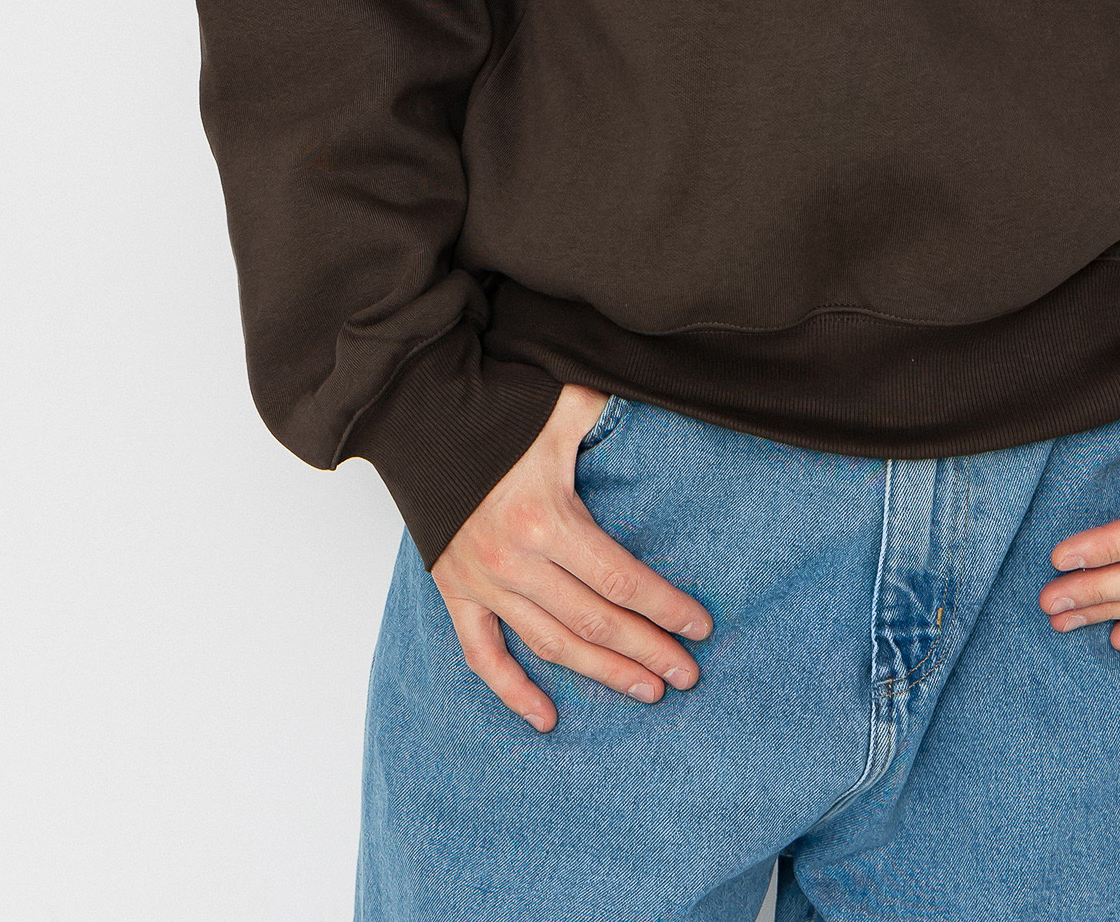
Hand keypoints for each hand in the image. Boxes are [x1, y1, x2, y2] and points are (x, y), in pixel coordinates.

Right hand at [431, 383, 714, 731]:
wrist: (420, 416)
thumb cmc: (497, 407)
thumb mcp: (562, 400)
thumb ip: (611, 410)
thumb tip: (660, 399)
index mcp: (547, 518)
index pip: (621, 579)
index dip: (665, 607)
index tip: (700, 628)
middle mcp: (515, 560)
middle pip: (596, 621)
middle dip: (648, 650)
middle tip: (688, 675)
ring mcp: (483, 582)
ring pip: (552, 645)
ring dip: (601, 674)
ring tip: (647, 690)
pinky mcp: (454, 592)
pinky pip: (483, 655)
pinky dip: (513, 691)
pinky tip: (547, 719)